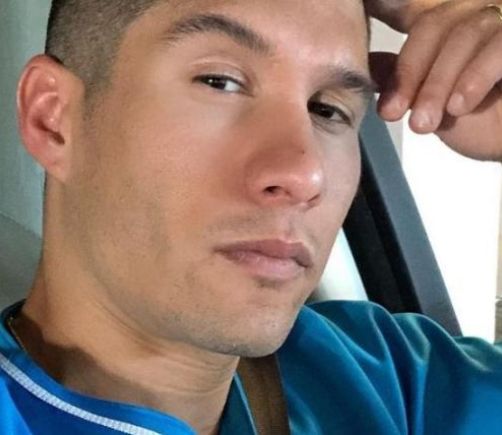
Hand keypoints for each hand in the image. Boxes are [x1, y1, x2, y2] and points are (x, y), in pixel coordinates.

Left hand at [370, 0, 501, 161]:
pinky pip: (500, 44)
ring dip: (437, 83)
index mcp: (451, 27)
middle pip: (434, 24)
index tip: (373, 33)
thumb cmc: (482, 125)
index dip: (388, 12)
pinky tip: (460, 105)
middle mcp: (479, 13)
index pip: (415, 15)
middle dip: (408, 73)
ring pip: (465, 33)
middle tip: (392, 114)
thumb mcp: (428, 107)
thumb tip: (365, 69)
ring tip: (424, 123)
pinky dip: (475, 76)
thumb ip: (401, 84)